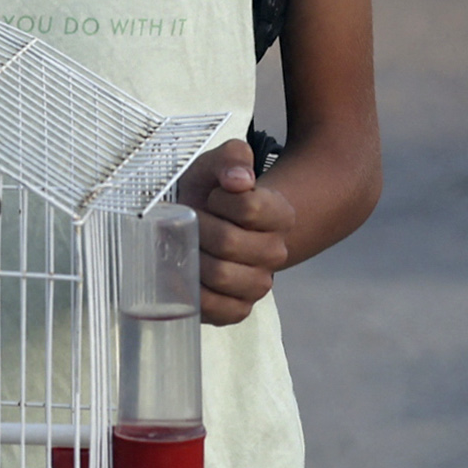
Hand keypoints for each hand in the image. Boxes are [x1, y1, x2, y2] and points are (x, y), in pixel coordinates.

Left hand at [177, 139, 295, 326]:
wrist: (200, 223)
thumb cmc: (209, 193)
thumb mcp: (216, 163)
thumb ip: (232, 158)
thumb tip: (239, 180)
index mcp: (280, 214)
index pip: (249, 207)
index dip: (220, 200)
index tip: (211, 197)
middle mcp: (276, 252)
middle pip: (230, 242)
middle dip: (199, 228)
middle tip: (191, 222)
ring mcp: (259, 284)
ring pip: (222, 275)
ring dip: (194, 259)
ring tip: (188, 246)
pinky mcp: (239, 309)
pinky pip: (219, 308)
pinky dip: (196, 293)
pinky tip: (187, 275)